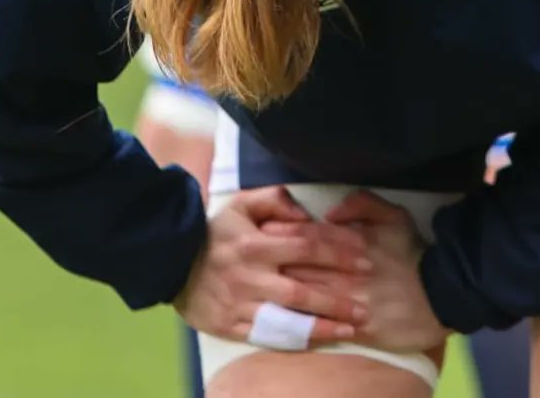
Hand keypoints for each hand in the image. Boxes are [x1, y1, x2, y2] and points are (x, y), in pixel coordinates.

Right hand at [173, 185, 371, 343]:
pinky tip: (321, 340)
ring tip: (354, 328)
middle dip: (338, 297)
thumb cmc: (214, 231)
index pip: (306, 246)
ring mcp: (242, 304)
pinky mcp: (233, 326)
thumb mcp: (241, 203)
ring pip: (290, 319)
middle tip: (368, 301)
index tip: (364, 257)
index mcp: (255, 244)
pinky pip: (271, 336)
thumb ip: (275, 199)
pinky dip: (297, 340)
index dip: (337, 251)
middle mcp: (251, 276)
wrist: (171, 261)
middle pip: (303, 289)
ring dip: (324, 324)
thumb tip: (305, 213)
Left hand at [266, 190, 450, 351]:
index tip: (263, 230)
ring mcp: (354, 302)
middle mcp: (350, 272)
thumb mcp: (394, 215)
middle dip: (275, 263)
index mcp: (355, 242)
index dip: (285, 233)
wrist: (443, 293)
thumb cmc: (413, 251)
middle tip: (251, 258)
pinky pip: (325, 326)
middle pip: (303, 266)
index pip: (311, 237)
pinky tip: (285, 320)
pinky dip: (304, 323)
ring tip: (261, 286)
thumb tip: (331, 212)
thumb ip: (363, 204)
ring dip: (282, 293)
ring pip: (309, 298)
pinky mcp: (360, 329)